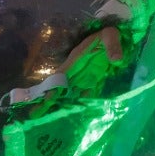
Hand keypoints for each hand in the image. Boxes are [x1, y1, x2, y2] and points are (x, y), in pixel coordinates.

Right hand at [4, 27, 125, 114]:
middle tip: (36, 116)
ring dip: (62, 106)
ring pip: (70, 94)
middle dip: (49, 101)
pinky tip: (76, 117)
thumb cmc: (110, 34)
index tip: (46, 99)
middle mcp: (76, 71)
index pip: (61, 75)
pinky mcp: (93, 82)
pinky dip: (79, 106)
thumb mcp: (111, 35)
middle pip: (60, 88)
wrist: (117, 36)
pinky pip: (84, 96)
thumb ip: (112, 46)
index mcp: (76, 60)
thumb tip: (116, 60)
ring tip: (52, 121)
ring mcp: (84, 77)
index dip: (53, 86)